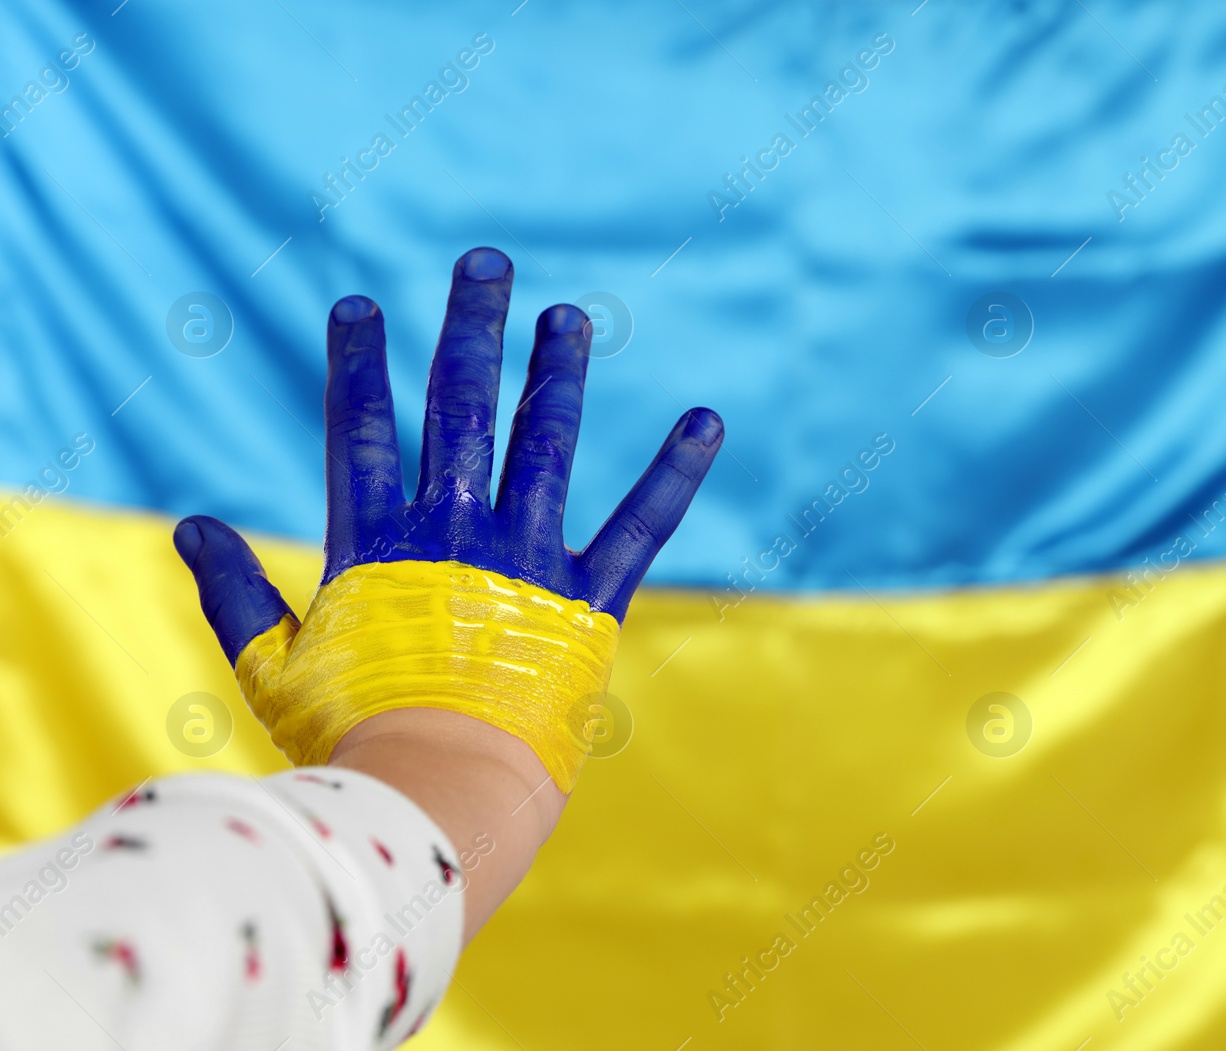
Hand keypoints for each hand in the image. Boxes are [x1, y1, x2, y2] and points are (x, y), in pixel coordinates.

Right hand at [172, 247, 721, 941]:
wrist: (439, 797)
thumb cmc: (352, 743)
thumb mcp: (268, 669)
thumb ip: (231, 593)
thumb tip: (188, 529)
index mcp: (374, 545)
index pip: (362, 431)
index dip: (359, 365)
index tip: (358, 308)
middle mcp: (453, 532)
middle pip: (461, 407)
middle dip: (470, 329)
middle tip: (484, 263)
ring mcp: (524, 560)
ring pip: (544, 443)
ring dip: (556, 374)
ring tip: (568, 316)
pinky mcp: (586, 601)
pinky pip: (640, 525)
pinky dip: (674, 472)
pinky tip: (706, 421)